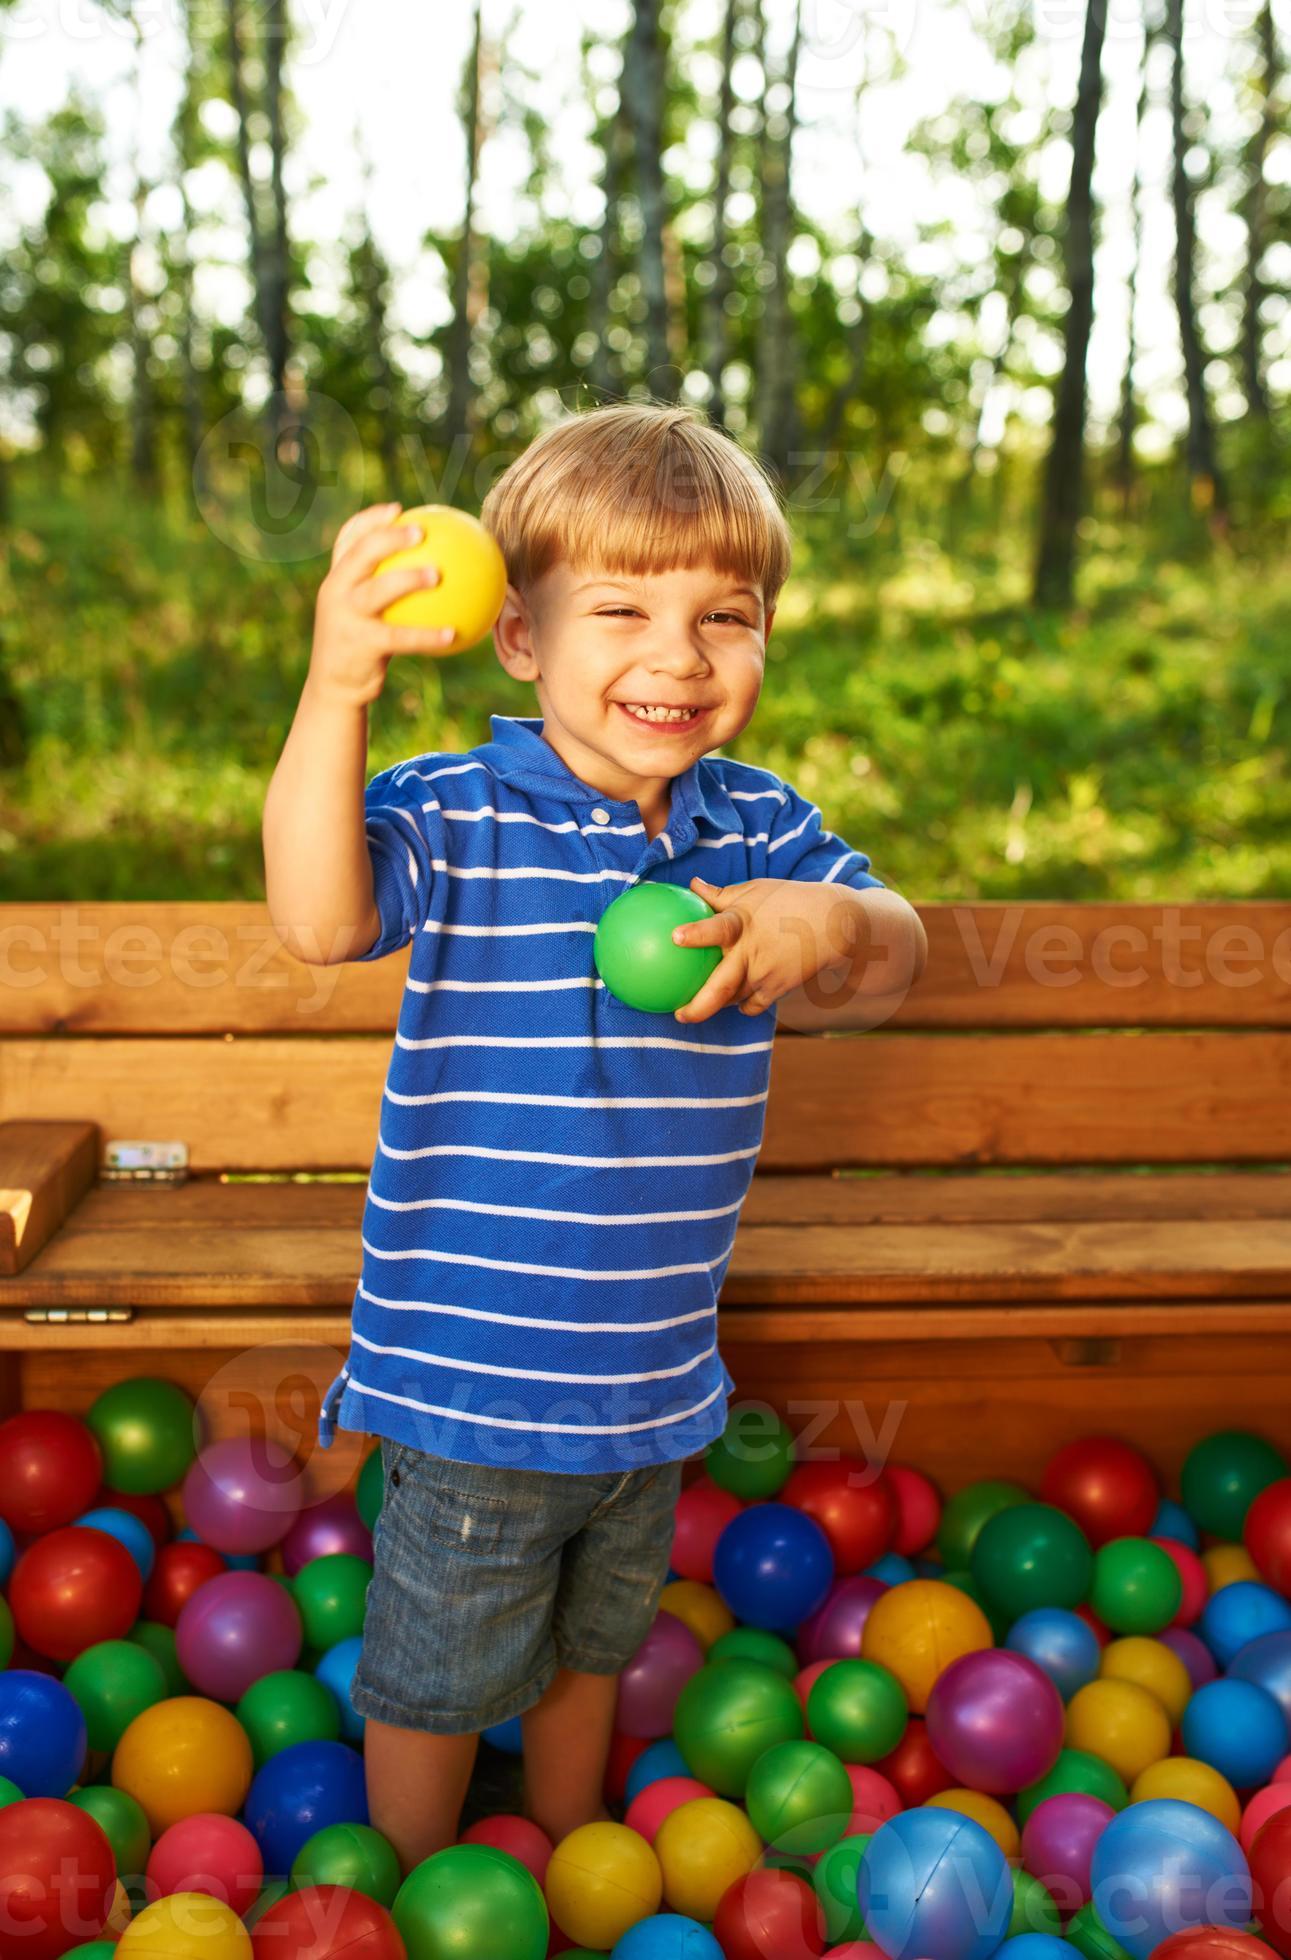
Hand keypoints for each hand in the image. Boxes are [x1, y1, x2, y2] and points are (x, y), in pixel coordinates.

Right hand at [307, 503, 457, 706]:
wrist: (335, 688)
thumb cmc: (359, 645)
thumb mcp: (360, 614)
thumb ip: (382, 590)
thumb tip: (433, 570)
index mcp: (336, 578)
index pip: (347, 539)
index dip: (369, 519)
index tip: (398, 510)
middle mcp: (335, 591)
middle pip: (361, 553)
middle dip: (389, 537)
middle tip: (422, 531)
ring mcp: (345, 617)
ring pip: (378, 590)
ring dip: (409, 579)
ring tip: (438, 574)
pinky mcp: (360, 645)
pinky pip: (401, 637)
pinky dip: (428, 635)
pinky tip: (454, 633)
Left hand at [670, 875, 863, 1022]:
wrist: (832, 924)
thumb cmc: (787, 900)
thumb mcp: (754, 890)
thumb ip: (719, 895)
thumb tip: (691, 885)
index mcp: (744, 924)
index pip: (717, 928)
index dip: (696, 934)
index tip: (675, 937)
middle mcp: (752, 953)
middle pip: (722, 986)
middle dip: (698, 1006)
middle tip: (678, 1016)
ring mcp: (766, 974)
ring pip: (733, 1000)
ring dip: (713, 1007)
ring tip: (691, 1014)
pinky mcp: (778, 988)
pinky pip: (752, 1005)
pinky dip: (741, 1005)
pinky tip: (730, 1003)